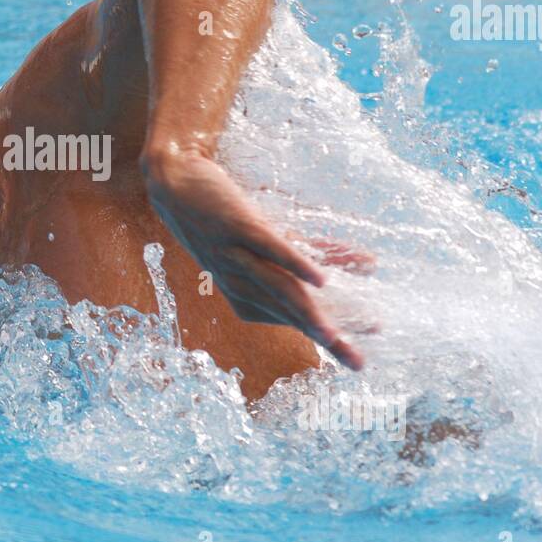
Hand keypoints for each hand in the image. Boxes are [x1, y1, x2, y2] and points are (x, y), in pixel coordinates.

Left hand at [142, 147, 365, 369]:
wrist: (174, 178)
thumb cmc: (221, 211)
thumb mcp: (266, 237)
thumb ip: (311, 252)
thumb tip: (368, 263)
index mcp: (243, 290)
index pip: (291, 318)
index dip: (323, 338)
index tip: (357, 358)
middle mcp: (239, 279)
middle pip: (288, 314)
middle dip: (323, 339)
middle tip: (358, 363)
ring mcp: (237, 254)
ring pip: (278, 290)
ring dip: (307, 315)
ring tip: (334, 337)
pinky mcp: (238, 225)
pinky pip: (271, 249)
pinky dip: (296, 264)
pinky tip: (321, 281)